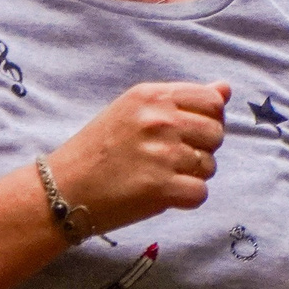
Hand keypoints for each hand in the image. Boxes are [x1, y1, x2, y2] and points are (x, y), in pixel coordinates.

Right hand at [45, 81, 228, 234]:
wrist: (62, 189)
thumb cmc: (98, 150)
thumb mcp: (134, 110)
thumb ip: (181, 99)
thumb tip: (226, 88)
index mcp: (152, 96)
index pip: (212, 102)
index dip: (208, 121)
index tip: (188, 134)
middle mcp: (159, 120)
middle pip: (216, 134)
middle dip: (201, 150)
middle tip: (169, 160)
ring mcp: (161, 154)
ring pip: (210, 166)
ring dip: (191, 176)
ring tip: (159, 176)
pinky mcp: (161, 188)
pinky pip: (200, 193)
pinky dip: (185, 199)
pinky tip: (161, 195)